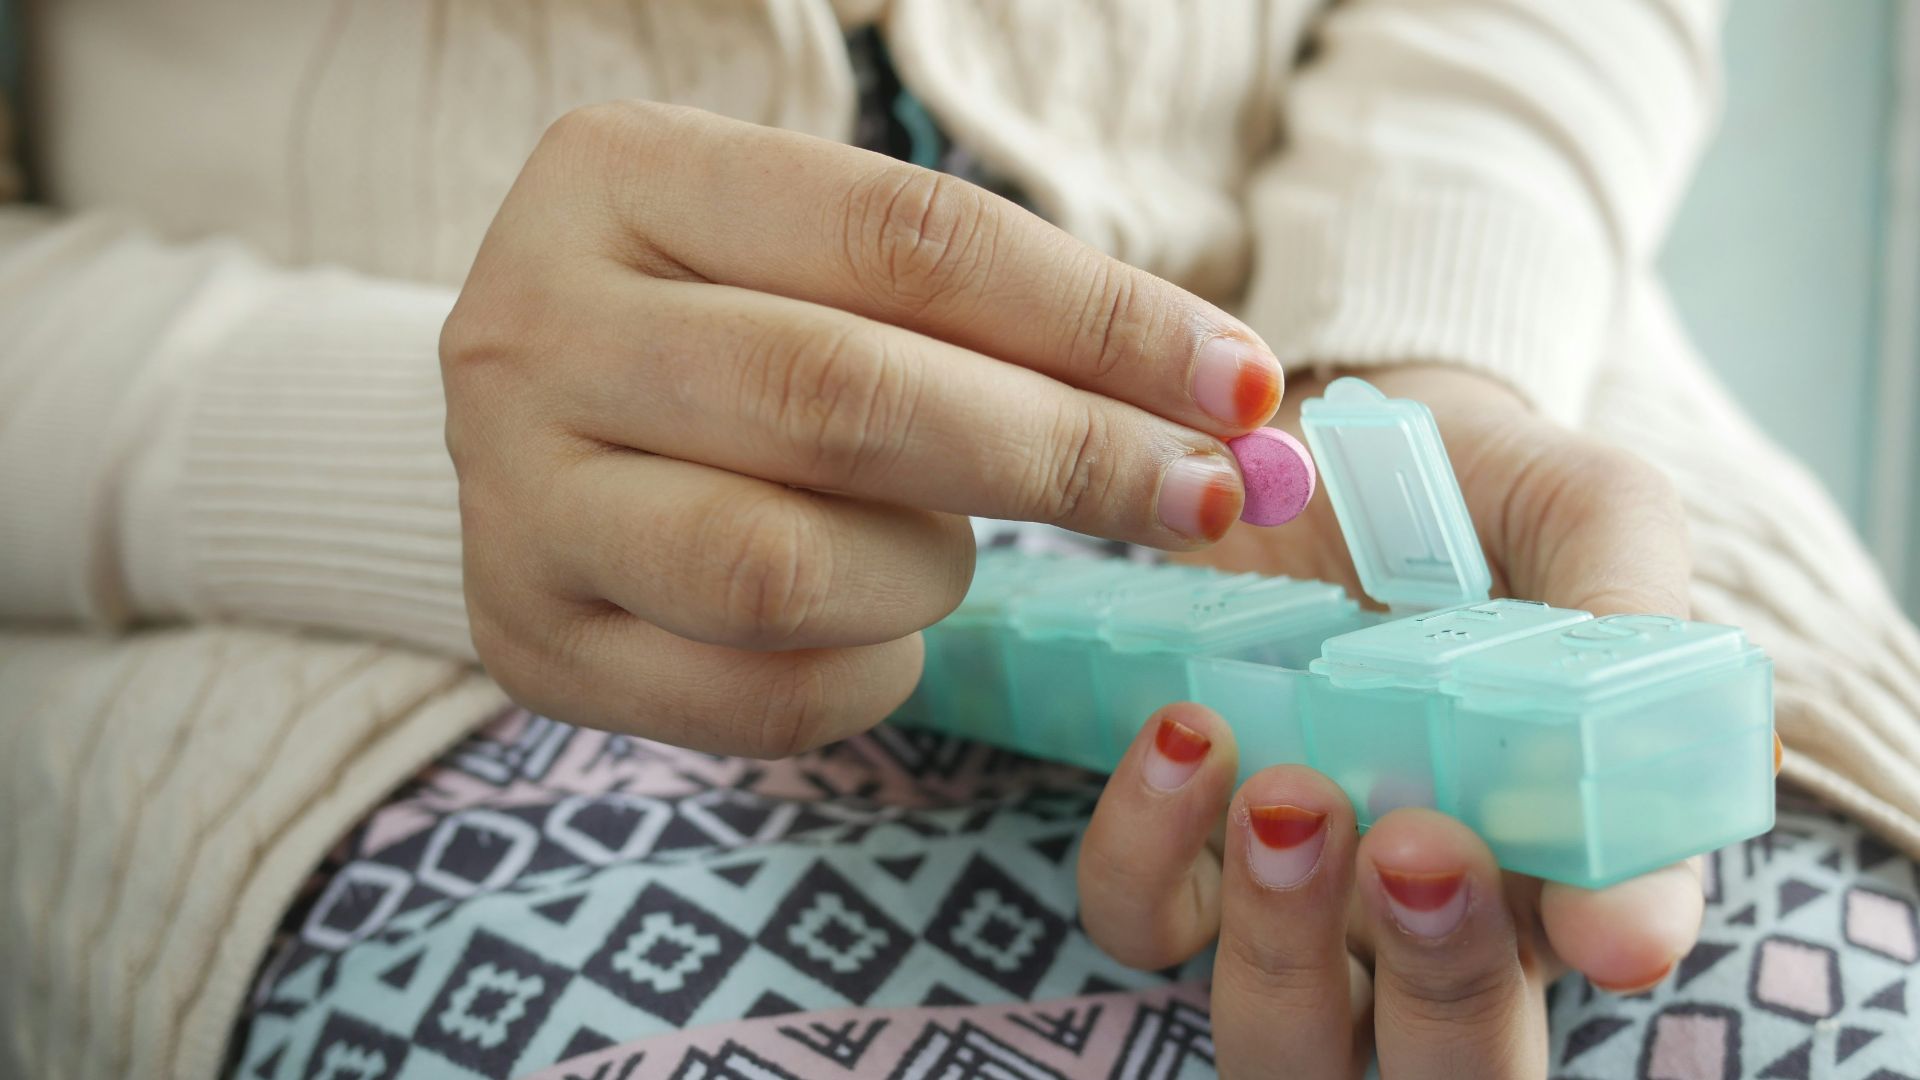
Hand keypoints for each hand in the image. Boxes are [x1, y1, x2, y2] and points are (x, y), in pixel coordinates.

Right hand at [441, 102, 1282, 754]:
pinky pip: (756, 695)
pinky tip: (878, 627)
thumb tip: (1234, 405)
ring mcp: (511, 496)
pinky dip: (869, 672)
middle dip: (1061, 457)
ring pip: (784, 569)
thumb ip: (997, 313)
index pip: (902, 236)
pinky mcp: (527, 639)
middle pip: (842, 398)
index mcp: (622, 177)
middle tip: (1199, 498)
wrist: (541, 425)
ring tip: (945, 548)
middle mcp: (534, 326)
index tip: (1240, 384)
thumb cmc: (730, 324)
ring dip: (929, 572)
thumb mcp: (824, 261)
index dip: (1096, 317)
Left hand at [1079, 367, 1707, 1076]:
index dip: (1608, 946)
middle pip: (1446, 1065)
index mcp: (1565, 839)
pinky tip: (1183, 731)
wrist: (1319, 426)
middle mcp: (1432, 904)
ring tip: (1287, 790)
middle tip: (1420, 849)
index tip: (1595, 916)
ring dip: (1282, 941)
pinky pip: (1140, 918)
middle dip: (1443, 993)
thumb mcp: (1584, 514)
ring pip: (1282, 1032)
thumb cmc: (1477, 487)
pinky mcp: (1178, 838)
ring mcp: (1295, 889)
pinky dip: (1146, 854)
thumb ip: (1627, 631)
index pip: (1610, 946)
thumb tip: (1641, 872)